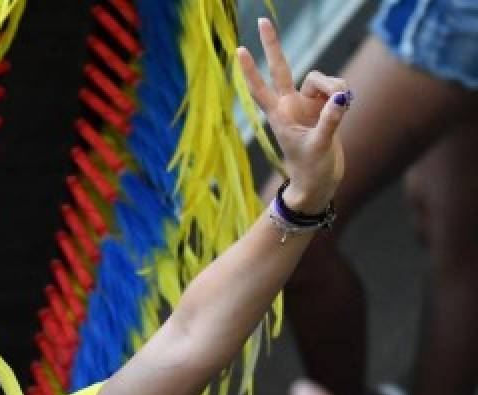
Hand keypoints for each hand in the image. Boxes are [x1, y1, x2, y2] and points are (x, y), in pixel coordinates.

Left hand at [238, 18, 348, 212]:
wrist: (319, 184)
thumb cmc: (311, 170)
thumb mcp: (320, 146)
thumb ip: (331, 121)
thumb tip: (341, 98)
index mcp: (280, 115)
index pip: (261, 88)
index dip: (251, 70)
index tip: (239, 49)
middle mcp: (291, 105)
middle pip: (282, 68)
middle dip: (273, 46)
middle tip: (262, 20)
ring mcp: (308, 104)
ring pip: (321, 78)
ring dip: (334, 86)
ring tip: (343, 105)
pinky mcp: (325, 107)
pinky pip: (336, 89)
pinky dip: (343, 95)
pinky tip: (346, 107)